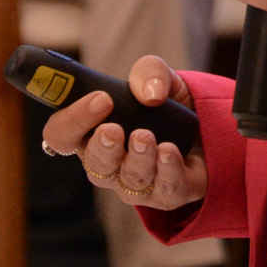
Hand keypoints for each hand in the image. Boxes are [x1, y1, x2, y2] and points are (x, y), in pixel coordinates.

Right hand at [41, 56, 207, 210]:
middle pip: (94, 166)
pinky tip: (168, 151)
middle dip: (103, 148)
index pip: (62, 135)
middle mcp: (109, 165)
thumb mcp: (156, 77)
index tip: (99, 99)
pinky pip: (165, 189)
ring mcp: (137, 185)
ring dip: (137, 158)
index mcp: (91, 135)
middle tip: (113, 129)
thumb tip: (151, 94)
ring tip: (145, 136)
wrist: (204, 126)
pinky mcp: (169, 194)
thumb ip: (148, 72)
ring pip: (130, 180)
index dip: (72, 120)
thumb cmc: (164, 104)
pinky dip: (167, 170)